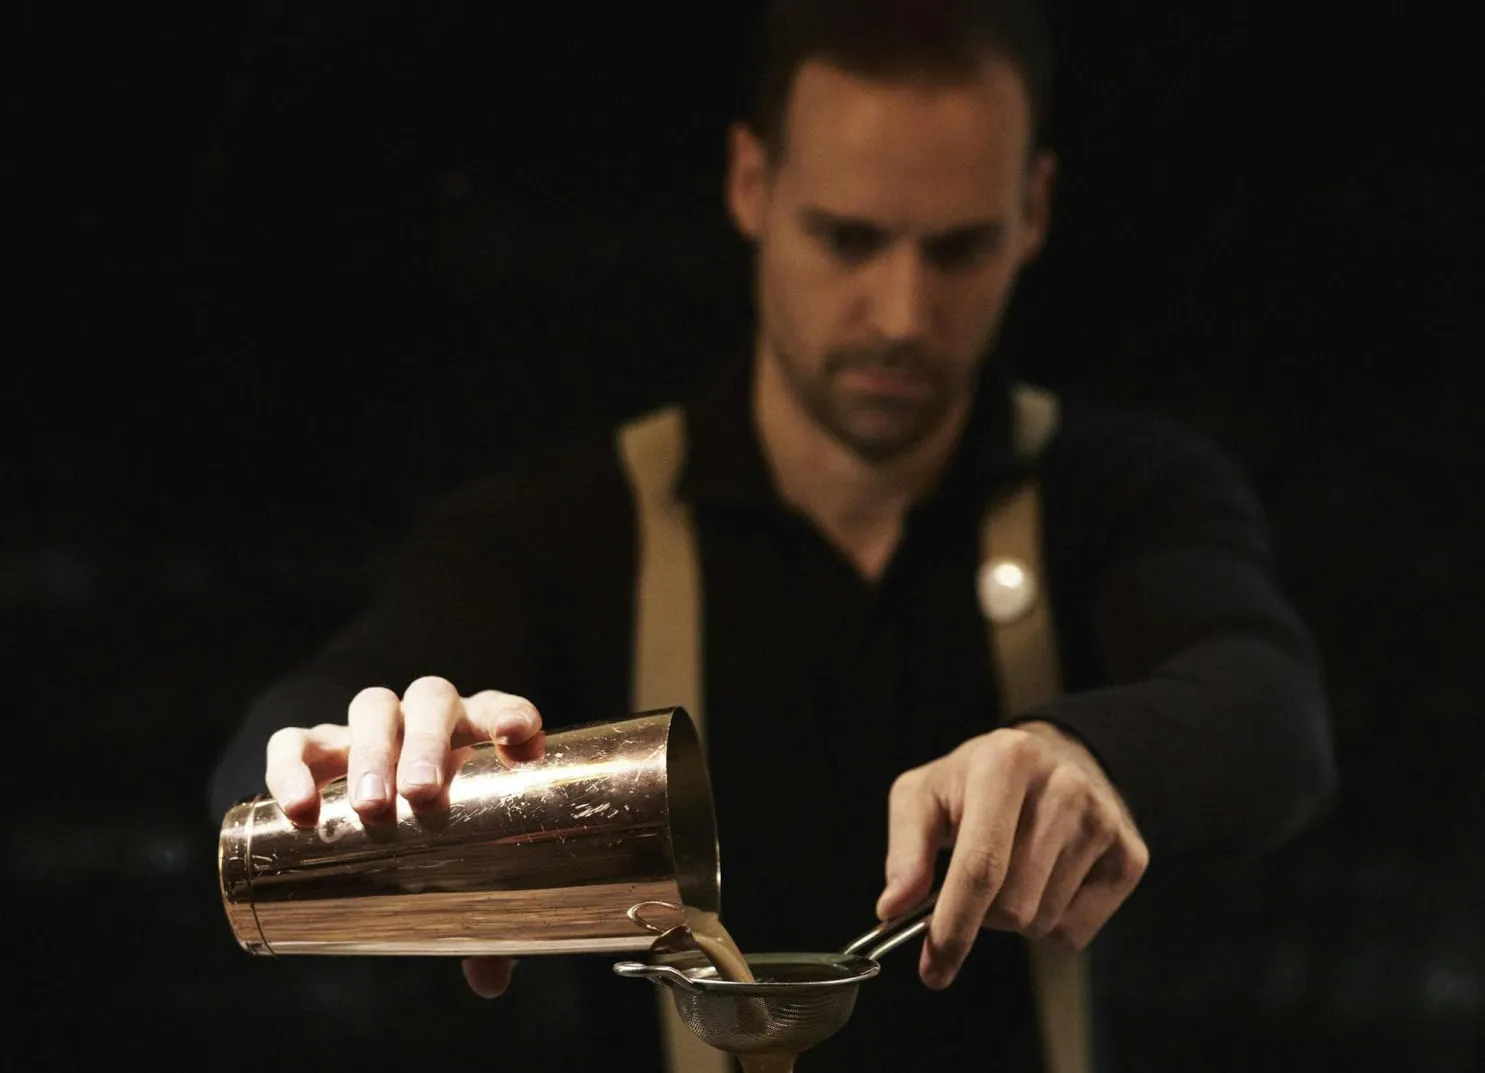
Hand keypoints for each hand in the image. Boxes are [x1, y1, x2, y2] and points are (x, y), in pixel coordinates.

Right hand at [262, 675, 545, 997]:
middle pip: (430, 703)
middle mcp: (426, 716)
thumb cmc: (438, 833)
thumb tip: (491, 981)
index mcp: (477, 733)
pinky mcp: (317, 745)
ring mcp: (371, 725)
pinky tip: (298, 806)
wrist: (370, 801)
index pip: (500, 708)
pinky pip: (299, 740)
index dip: (512, 716)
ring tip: (369, 805)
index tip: (518, 739)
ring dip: (372, 749)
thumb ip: (485, 915)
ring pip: (372, 709)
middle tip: (420, 794)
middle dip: (427, 743)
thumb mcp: (464, 864)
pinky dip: (293, 765)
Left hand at [875, 721, 1147, 989]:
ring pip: (1042, 922)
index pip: (981, 866)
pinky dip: (1050, 923)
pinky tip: (1046, 878)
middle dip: (980, 916)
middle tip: (974, 885)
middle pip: (1013, 906)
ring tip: (1014, 868)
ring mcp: (1104, 821)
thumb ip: (904, 850)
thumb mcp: (923, 795)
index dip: (954, 927)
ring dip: (1015, 916)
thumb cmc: (974, 784)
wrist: (1052, 758)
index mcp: (1004, 762)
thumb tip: (894, 908)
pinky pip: (1076, 932)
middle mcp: (1063, 787)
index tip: (932, 969)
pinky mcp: (1130, 856)